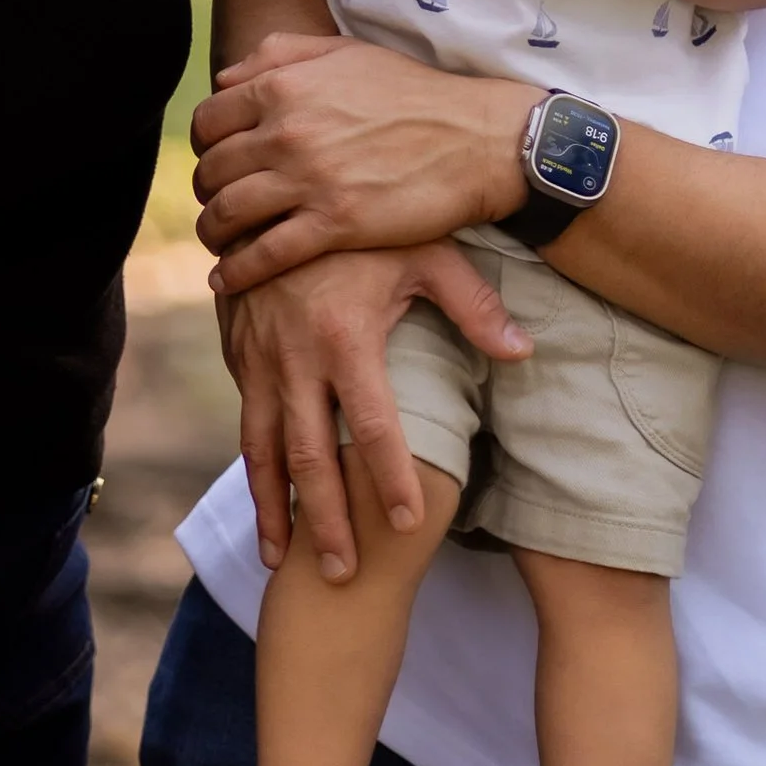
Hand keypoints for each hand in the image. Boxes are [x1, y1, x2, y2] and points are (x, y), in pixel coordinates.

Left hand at [194, 33, 528, 283]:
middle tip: (218, 203)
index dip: (204, 144)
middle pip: (212, 170)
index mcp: (286, 86)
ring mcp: (309, 179)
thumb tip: (225, 79)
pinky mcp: (334, 224)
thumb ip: (281, 55)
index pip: (209, 120)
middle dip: (206, 191)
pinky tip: (226, 279)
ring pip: (227, 213)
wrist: (475, 139)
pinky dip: (236, 271)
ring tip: (218, 242)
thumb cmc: (413, 94)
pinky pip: (263, 254)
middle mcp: (288, 131)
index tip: (216, 160)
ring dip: (212, 232)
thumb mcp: (347, 54)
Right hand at [221, 243, 528, 580]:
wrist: (276, 189)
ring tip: (284, 565)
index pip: (372, 425)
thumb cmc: (366, 223)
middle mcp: (295, 357)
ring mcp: (259, 360)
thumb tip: (525, 354)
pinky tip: (264, 509)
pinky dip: (252, 474)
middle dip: (326, 521)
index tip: (409, 525)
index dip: (391, 478)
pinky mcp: (240, 357)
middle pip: (310, 457)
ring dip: (274, 511)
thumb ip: (474, 305)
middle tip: (344, 576)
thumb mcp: (424, 250)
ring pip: (263, 452)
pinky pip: (246, 427)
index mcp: (345, 336)